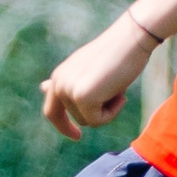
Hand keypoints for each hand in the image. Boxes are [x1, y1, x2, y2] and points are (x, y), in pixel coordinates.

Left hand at [39, 14, 157, 140]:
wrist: (132, 39)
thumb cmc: (117, 54)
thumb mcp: (90, 71)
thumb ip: (69, 82)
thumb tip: (44, 88)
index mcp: (59, 76)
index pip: (51, 111)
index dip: (63, 126)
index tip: (77, 136)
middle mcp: (59, 83)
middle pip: (77, 119)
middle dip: (99, 112)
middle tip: (118, 93)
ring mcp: (68, 90)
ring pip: (88, 121)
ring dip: (108, 110)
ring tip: (117, 86)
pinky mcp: (82, 97)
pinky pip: (98, 121)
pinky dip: (112, 112)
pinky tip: (120, 92)